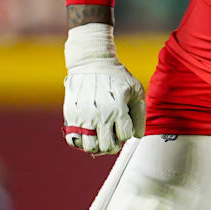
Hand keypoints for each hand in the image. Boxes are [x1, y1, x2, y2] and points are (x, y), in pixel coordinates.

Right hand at [63, 23, 145, 154]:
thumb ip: (140, 114)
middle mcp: (100, 114)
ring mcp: (83, 116)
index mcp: (118, 108)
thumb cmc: (117, 77)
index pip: (125, 135)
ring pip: (90, 147)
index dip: (127, 132)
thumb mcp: (136, 90)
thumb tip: (137, 136)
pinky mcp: (70, 115)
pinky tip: (88, 133)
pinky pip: (74, 140)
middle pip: (107, 146)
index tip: (124, 124)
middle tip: (113, 135)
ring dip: (98, 145)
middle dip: (114, 143)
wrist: (92, 62)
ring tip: (101, 135)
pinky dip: (81, 142)